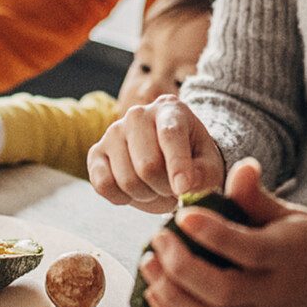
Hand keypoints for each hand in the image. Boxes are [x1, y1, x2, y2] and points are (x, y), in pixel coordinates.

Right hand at [87, 94, 225, 213]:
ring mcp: (113, 132)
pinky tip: (135, 191)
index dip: (177, 165)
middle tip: (173, 189)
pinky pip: (103, 185)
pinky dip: (122, 198)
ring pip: (127, 180)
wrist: (169, 162)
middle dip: (164, 187)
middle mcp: (137, 114)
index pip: (170, 135)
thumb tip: (185, 185)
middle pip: (147, 165)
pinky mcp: (96, 152)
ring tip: (156, 187)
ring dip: (146, 195)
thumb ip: (203, 174)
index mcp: (169, 109)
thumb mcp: (209, 166)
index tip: (183, 190)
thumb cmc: (193, 162)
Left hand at [137, 158, 306, 306]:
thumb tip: (242, 166)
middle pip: (223, 292)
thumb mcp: (291, 214)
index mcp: (287, 256)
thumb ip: (258, 197)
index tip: (183, 213)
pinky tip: (154, 291)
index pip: (248, 250)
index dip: (213, 234)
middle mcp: (271, 291)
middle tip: (158, 238)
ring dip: (172, 295)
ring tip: (148, 263)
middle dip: (182, 267)